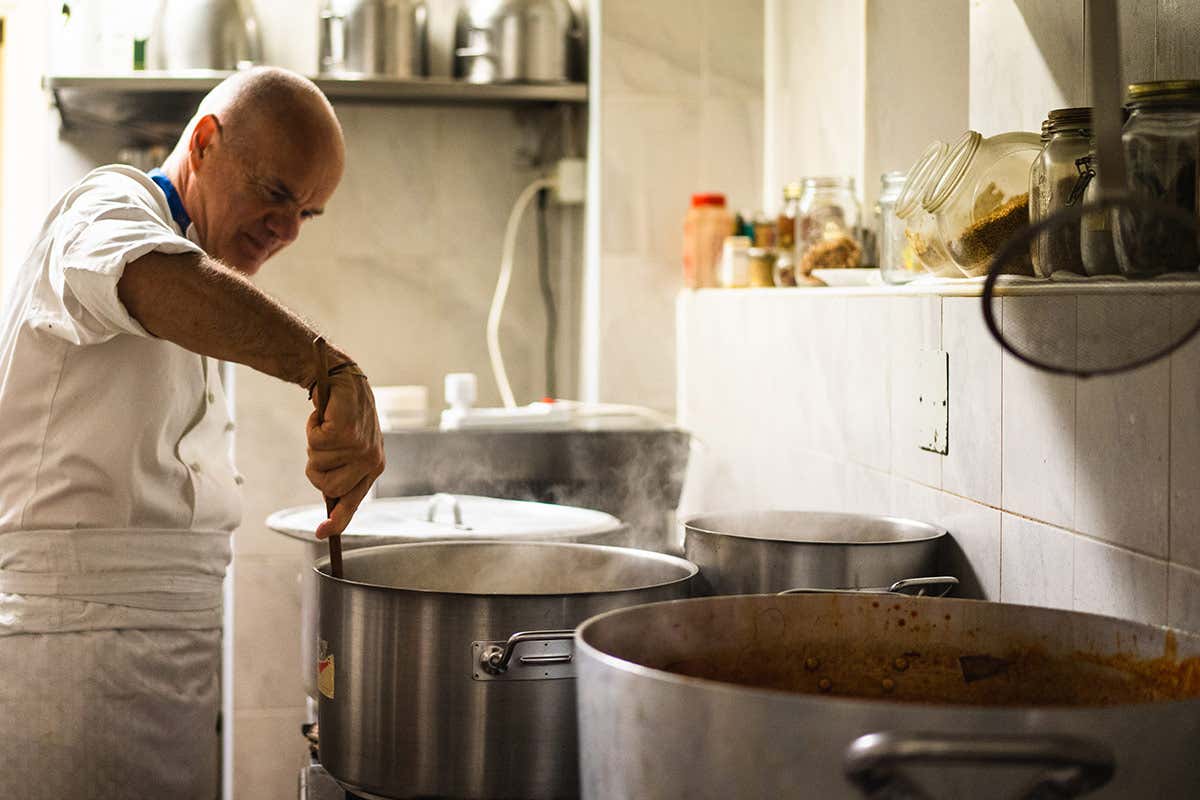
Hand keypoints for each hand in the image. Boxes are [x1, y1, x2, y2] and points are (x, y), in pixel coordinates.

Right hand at [305, 369, 384, 538]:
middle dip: (315, 469)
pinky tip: (325, 416)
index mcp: (373, 468)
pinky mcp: (346, 434)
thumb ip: (341, 473)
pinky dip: (312, 428)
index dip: (337, 520)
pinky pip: (314, 444)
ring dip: (314, 446)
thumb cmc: (343, 416)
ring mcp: (360, 449)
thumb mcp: (347, 448)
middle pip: (327, 488)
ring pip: (317, 466)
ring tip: (327, 427)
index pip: (353, 502)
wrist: (344, 380)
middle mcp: (371, 461)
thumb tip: (330, 507)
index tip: (321, 533)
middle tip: (321, 446)